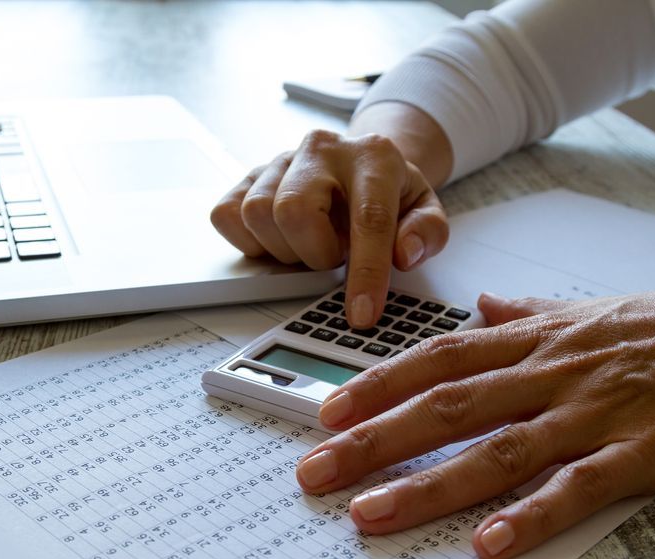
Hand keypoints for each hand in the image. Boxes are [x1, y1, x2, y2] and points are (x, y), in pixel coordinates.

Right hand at [210, 130, 448, 327]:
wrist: (359, 161)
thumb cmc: (388, 192)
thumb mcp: (423, 209)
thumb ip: (427, 233)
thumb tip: (403, 254)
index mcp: (373, 156)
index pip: (367, 218)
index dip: (365, 272)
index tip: (361, 313)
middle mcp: (322, 149)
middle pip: (293, 210)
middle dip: (313, 253)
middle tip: (332, 257)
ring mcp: (280, 159)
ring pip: (256, 214)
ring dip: (283, 249)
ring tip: (310, 246)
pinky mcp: (248, 175)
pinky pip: (227, 215)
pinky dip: (250, 242)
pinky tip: (280, 241)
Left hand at [294, 275, 654, 558]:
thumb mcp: (583, 309)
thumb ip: (526, 312)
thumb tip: (482, 305)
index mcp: (532, 341)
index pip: (437, 361)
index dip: (378, 386)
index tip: (327, 414)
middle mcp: (548, 374)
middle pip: (446, 407)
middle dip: (373, 441)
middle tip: (316, 472)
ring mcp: (590, 413)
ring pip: (496, 449)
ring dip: (428, 483)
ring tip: (370, 513)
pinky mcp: (637, 452)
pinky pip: (577, 487)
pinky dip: (532, 515)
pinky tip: (489, 543)